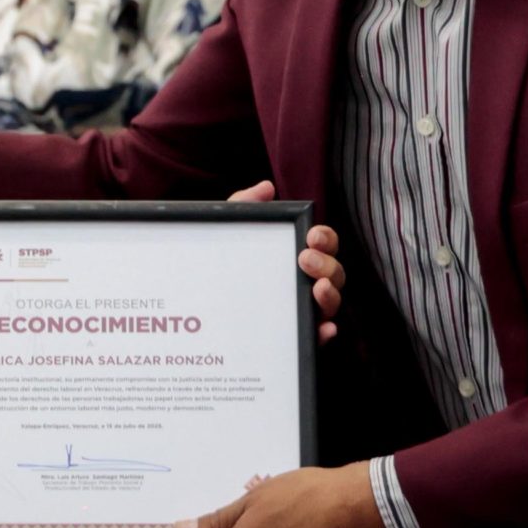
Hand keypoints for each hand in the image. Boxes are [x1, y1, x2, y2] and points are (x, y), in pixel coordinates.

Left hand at [229, 181, 344, 344]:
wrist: (194, 303)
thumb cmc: (222, 262)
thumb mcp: (230, 233)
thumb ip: (244, 206)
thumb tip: (267, 188)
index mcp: (297, 254)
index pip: (324, 244)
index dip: (325, 238)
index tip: (311, 235)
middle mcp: (305, 282)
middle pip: (334, 273)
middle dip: (327, 264)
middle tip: (304, 258)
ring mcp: (302, 311)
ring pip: (330, 303)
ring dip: (331, 295)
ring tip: (318, 288)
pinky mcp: (293, 338)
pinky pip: (316, 338)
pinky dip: (325, 334)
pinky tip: (324, 329)